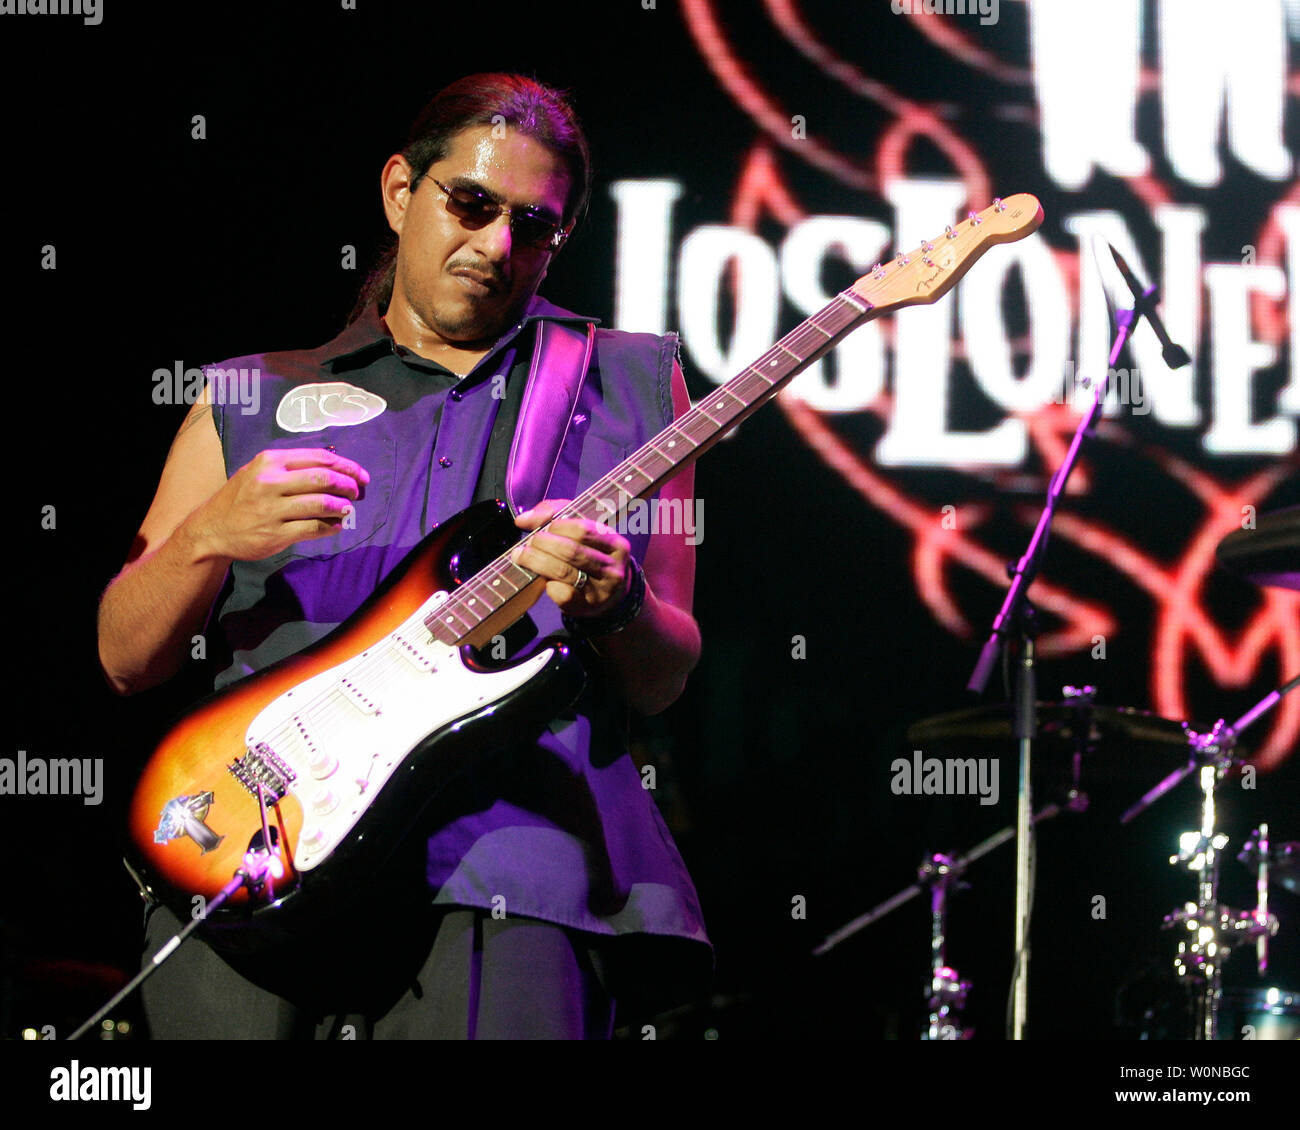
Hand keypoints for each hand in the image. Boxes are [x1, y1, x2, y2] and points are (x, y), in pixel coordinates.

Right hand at [187, 448, 370, 561]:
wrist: (210, 529)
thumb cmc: (241, 497)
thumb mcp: (259, 471)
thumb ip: (292, 468)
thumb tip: (335, 469)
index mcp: (270, 461)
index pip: (319, 458)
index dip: (346, 466)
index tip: (361, 475)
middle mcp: (270, 482)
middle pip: (324, 478)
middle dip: (348, 485)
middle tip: (357, 492)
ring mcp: (272, 509)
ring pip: (322, 504)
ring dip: (342, 507)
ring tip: (348, 509)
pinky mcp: (275, 533)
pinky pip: (313, 528)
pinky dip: (331, 527)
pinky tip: (336, 526)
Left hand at [511, 499, 630, 617]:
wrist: (610, 594)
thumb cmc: (592, 555)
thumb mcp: (583, 530)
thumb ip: (554, 514)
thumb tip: (523, 519)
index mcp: (616, 544)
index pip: (582, 530)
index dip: (557, 526)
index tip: (543, 528)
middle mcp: (612, 568)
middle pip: (571, 550)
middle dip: (542, 543)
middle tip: (529, 543)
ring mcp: (601, 590)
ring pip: (562, 571)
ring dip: (536, 561)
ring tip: (523, 556)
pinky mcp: (586, 606)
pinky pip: (561, 593)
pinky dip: (547, 584)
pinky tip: (543, 578)